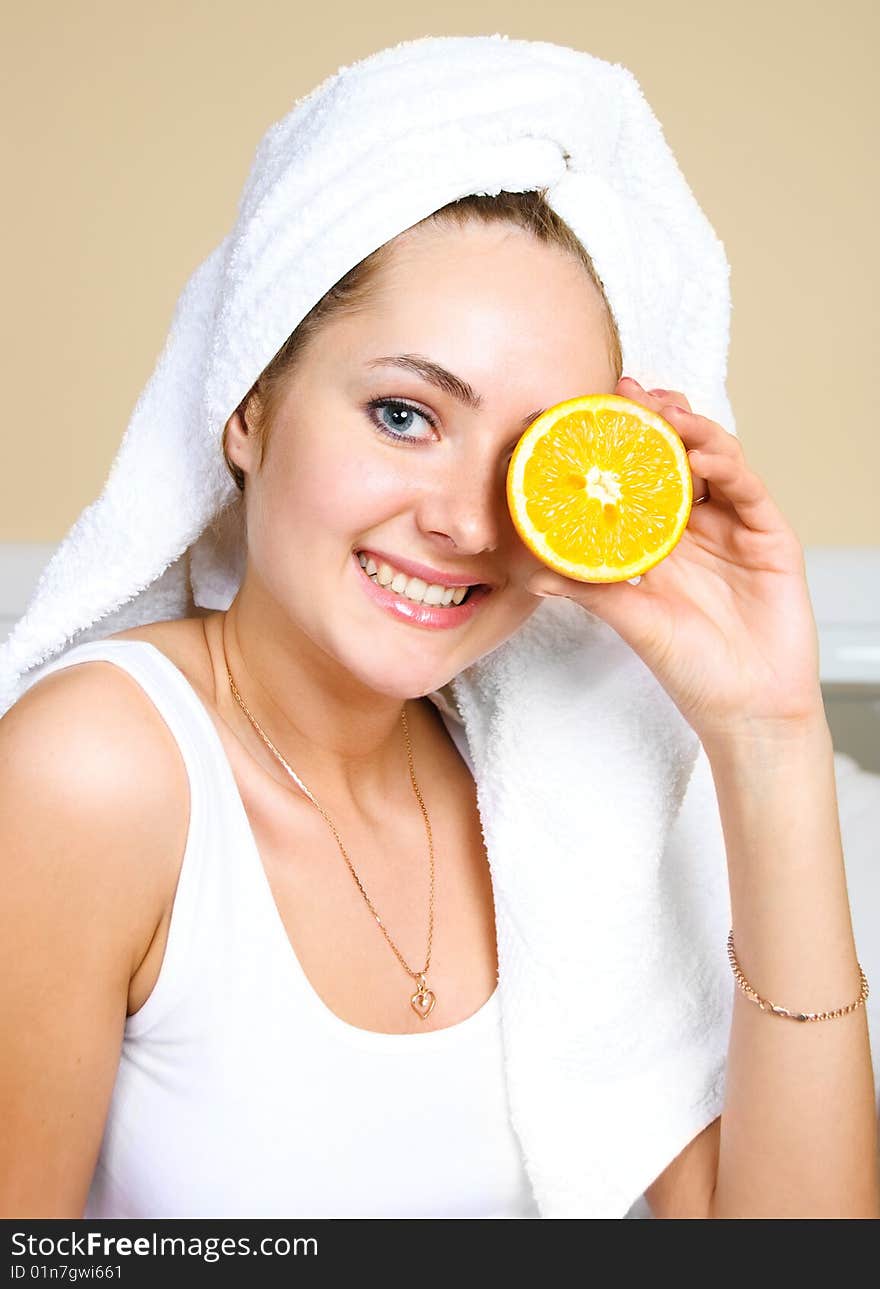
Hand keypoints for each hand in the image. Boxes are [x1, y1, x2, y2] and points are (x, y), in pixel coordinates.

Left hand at [527, 376, 825, 747]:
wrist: (748, 711)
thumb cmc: (690, 670)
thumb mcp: (631, 620)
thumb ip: (588, 590)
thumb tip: (531, 573)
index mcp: (658, 541)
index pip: (636, 477)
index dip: (617, 443)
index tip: (587, 413)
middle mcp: (695, 526)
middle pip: (675, 455)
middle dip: (652, 419)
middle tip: (624, 393)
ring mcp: (734, 528)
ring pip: (714, 460)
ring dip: (688, 429)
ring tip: (660, 412)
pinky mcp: (770, 537)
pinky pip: (747, 488)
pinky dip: (726, 464)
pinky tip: (700, 451)